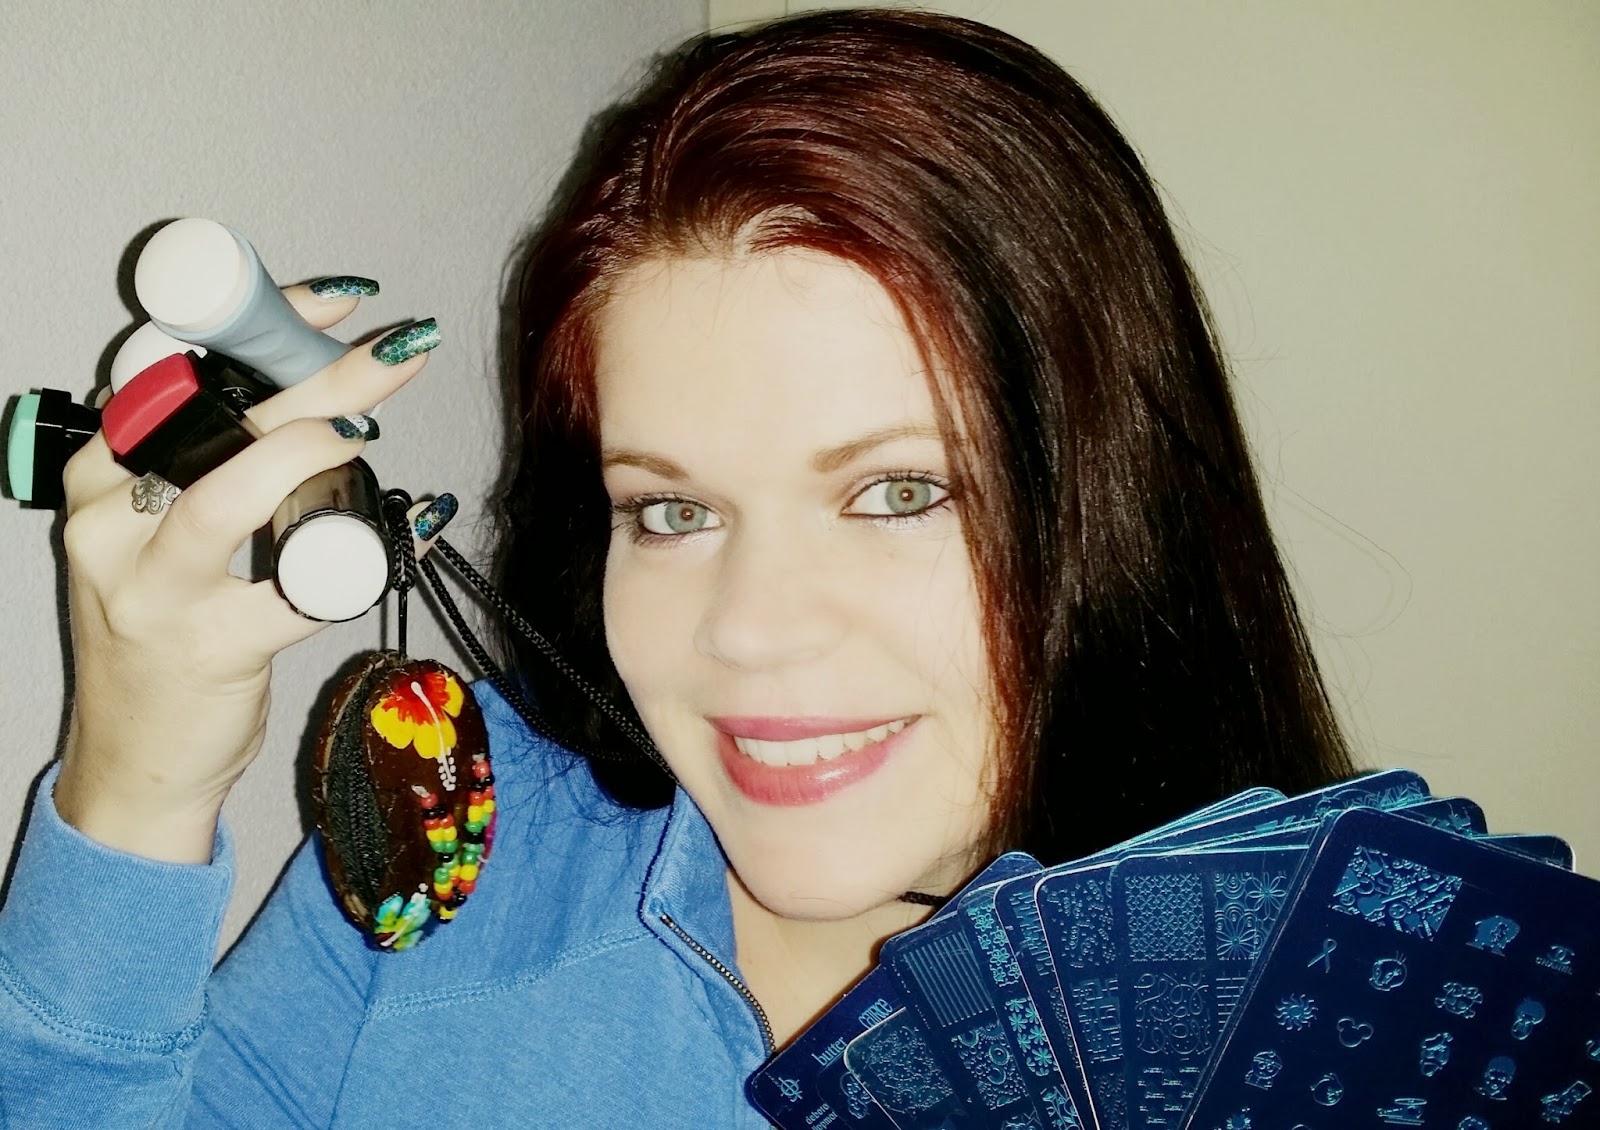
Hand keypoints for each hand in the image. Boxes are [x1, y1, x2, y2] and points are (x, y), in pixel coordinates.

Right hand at [53, 286, 439, 863]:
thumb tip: (320, 394)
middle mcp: (112, 521)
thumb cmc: (164, 631)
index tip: (335, 299)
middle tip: (400, 346)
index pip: (174, 369)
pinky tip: (417, 526)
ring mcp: (154, 587)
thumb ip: (211, 468)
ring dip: (313, 453)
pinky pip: (305, 588)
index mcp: (101, 476)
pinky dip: (373, 554)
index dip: (256, 323)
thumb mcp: (158, 537)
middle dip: (317, 373)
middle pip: (216, 420)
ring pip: (232, 495)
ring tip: (370, 434)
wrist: (135, 760)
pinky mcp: (210, 646)